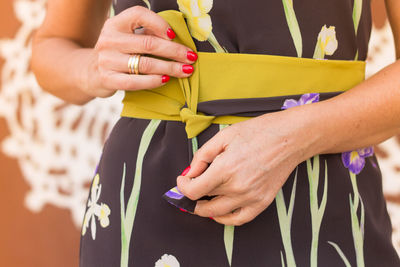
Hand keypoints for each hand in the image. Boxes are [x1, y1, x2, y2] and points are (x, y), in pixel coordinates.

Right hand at [85, 6, 196, 97]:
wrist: (90, 72)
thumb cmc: (118, 53)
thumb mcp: (127, 37)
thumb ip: (147, 33)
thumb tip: (177, 39)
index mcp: (115, 24)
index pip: (139, 15)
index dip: (160, 23)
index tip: (174, 35)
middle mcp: (109, 40)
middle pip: (149, 43)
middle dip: (174, 51)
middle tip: (191, 57)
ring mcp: (107, 60)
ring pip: (146, 64)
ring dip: (170, 68)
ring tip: (186, 70)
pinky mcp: (108, 79)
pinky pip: (136, 81)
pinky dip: (154, 81)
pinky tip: (166, 80)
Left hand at [177, 110, 311, 225]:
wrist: (289, 137)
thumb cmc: (258, 132)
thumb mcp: (223, 136)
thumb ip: (202, 156)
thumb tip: (190, 172)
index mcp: (225, 169)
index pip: (193, 190)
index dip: (182, 186)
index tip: (182, 179)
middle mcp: (237, 188)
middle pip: (203, 201)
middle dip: (192, 193)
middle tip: (191, 185)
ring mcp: (251, 198)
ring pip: (217, 214)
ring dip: (204, 208)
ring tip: (202, 198)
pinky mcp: (262, 202)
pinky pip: (239, 220)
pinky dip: (225, 219)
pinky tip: (219, 212)